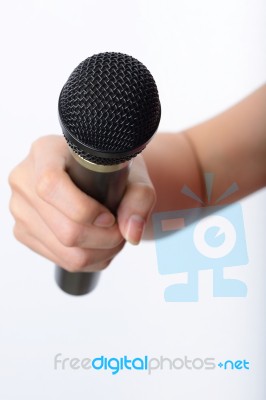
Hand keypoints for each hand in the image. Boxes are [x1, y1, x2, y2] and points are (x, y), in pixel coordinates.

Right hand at [9, 135, 155, 271]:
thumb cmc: (112, 172)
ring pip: (65, 251)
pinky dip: (89, 259)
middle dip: (104, 239)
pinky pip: (61, 261)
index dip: (85, 209)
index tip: (110, 216)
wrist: (98, 179)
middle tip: (121, 231)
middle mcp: (25, 179)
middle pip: (64, 229)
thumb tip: (131, 233)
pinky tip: (98, 243)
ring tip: (113, 237)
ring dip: (100, 252)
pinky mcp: (24, 232)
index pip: (51, 184)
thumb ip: (139, 199)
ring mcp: (21, 209)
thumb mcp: (133, 176)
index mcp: (45, 152)